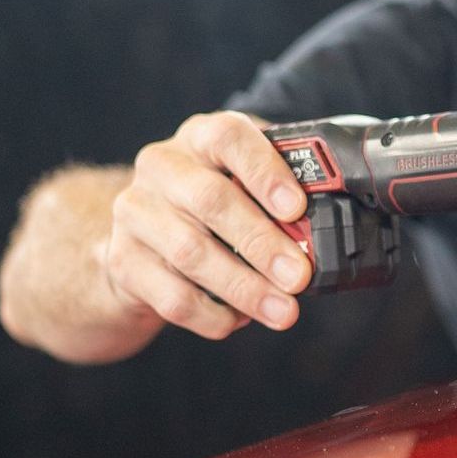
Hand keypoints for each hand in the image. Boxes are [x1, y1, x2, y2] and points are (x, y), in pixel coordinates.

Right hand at [103, 111, 312, 340]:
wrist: (140, 242)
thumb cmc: (210, 211)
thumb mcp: (242, 185)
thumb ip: (282, 196)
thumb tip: (334, 221)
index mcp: (200, 138)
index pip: (229, 137)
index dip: (265, 171)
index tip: (297, 207)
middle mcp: (162, 167)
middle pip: (210, 200)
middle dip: (262, 242)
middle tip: (299, 275)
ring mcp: (135, 213)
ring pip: (191, 253)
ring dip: (244, 287)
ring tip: (282, 311)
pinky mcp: (122, 261)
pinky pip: (172, 296)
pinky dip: (212, 314)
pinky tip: (239, 320)